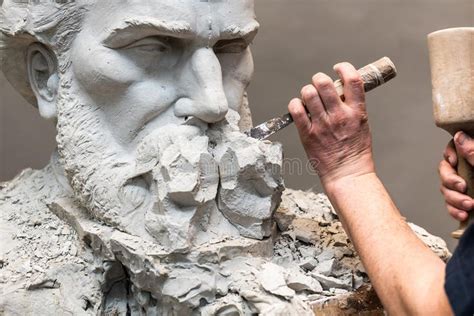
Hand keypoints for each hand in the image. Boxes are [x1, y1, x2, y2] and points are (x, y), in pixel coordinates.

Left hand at [288, 62, 374, 186]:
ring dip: (306, 91)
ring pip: (308, 94)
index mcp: (357, 112)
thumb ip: (351, 107)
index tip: (338, 68)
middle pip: (325, 83)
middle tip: (318, 84)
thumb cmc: (355, 152)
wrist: (347, 175)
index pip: (353, 80)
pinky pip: (296, 111)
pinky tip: (299, 108)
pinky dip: (295, 105)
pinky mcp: (308, 135)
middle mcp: (339, 116)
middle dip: (319, 79)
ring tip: (308, 98)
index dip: (344, 68)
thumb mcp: (362, 124)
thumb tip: (340, 90)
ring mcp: (322, 125)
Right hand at [439, 131, 473, 220]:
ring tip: (468, 206)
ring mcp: (466, 189)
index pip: (453, 149)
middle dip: (450, 181)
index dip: (450, 154)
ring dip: (453, 199)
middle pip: (445, 171)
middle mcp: (468, 172)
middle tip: (463, 188)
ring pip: (446, 190)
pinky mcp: (466, 206)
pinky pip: (451, 206)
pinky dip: (454, 211)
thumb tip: (459, 136)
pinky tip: (463, 215)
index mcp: (472, 159)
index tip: (454, 161)